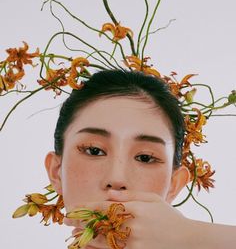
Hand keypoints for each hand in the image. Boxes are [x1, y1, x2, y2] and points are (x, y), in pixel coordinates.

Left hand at [64, 190, 190, 248]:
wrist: (188, 241)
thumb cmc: (170, 218)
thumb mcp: (153, 199)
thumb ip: (131, 195)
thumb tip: (110, 192)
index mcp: (136, 209)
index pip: (105, 206)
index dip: (87, 207)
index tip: (74, 206)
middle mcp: (132, 226)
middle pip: (100, 223)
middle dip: (81, 221)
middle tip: (65, 221)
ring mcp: (133, 243)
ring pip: (102, 240)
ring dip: (85, 236)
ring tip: (72, 234)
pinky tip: (88, 246)